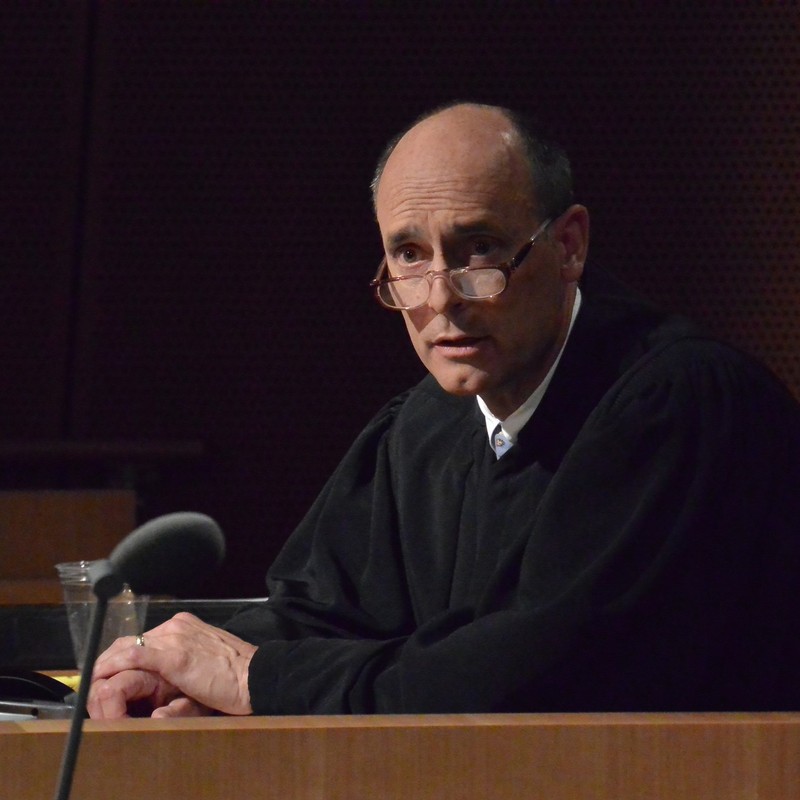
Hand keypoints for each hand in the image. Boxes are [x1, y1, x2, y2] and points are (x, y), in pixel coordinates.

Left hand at [87, 612, 256, 719]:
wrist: (256, 676)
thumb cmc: (238, 675)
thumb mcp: (207, 660)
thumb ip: (187, 660)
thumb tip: (170, 676)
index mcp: (187, 625)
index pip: (144, 637)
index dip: (122, 655)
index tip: (109, 670)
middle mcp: (178, 626)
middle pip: (131, 639)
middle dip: (109, 659)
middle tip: (94, 678)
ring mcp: (176, 638)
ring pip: (127, 646)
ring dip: (106, 664)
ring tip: (92, 680)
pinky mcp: (175, 657)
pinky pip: (134, 656)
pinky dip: (113, 664)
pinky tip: (101, 675)